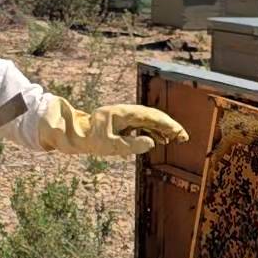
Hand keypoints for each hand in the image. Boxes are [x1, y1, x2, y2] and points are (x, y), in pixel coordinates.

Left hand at [38, 96, 187, 155]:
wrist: (74, 134)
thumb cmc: (89, 139)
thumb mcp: (109, 145)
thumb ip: (130, 145)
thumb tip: (152, 143)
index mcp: (124, 114)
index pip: (151, 116)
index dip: (167, 124)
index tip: (179, 133)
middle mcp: (127, 113)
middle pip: (153, 116)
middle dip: (170, 126)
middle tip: (184, 137)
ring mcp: (125, 117)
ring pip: (149, 121)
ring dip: (163, 129)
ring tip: (176, 140)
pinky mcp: (123, 123)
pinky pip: (142, 126)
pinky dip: (153, 132)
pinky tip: (160, 140)